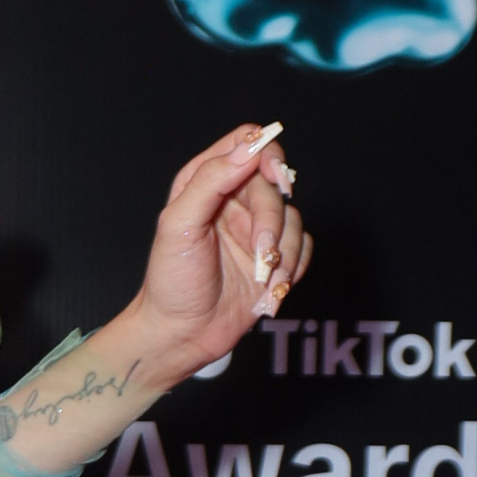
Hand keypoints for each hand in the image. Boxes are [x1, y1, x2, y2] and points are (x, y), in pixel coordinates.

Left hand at [112, 122, 311, 386]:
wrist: (184, 333)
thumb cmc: (172, 280)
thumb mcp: (180, 224)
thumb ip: (212, 180)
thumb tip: (249, 147)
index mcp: (204, 181)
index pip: (247, 142)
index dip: (267, 154)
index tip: (275, 178)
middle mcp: (233, 198)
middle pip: (276, 184)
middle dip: (272, 222)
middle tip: (261, 254)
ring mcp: (256, 227)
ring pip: (295, 218)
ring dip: (284, 253)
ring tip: (261, 279)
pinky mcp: (275, 256)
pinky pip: (304, 246)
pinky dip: (293, 268)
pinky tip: (271, 288)